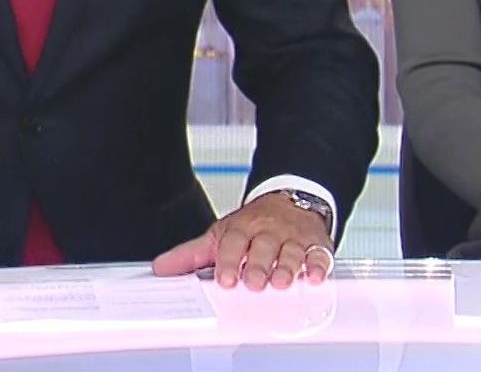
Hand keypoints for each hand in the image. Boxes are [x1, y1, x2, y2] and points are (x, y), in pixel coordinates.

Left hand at [152, 191, 333, 290]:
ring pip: (290, 251)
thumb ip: (192, 254)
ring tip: (281, 283)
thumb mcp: (221, 234)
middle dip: (258, 265)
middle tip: (254, 283)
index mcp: (242, 229)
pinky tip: (314, 277)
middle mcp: (268, 232)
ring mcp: (293, 237)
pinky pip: (319, 253)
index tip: (225, 279)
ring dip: (286, 267)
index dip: (229, 261)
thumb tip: (161, 268)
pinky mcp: (315, 244)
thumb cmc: (253, 224)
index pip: (233, 243)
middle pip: (262, 247)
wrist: (290, 198)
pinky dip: (318, 265)